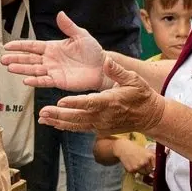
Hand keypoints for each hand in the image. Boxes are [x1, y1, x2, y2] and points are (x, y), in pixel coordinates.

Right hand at [1, 10, 105, 89]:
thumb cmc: (93, 51)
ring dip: (22, 69)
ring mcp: (53, 71)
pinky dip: (35, 81)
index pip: (32, 46)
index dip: (20, 46)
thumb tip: (60, 13)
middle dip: (15, 58)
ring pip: (33, 70)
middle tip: (3, 59)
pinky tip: (26, 80)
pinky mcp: (59, 81)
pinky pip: (45, 81)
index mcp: (53, 47)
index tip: (7, 46)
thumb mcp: (81, 35)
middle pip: (29, 59)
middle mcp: (50, 59)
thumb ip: (69, 26)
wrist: (102, 67)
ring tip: (10, 68)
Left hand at [39, 57, 165, 137]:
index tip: (60, 101)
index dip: (74, 103)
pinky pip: (80, 128)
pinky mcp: (100, 129)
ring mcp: (101, 125)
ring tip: (42, 119)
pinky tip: (54, 123)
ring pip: (76, 125)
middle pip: (78, 117)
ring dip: (58, 122)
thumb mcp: (133, 79)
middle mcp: (104, 116)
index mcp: (111, 102)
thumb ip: (117, 71)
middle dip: (59, 115)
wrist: (149, 117)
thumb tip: (106, 61)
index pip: (90, 103)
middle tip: (43, 112)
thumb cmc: (141, 95)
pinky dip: (67, 126)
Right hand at [115, 138, 156, 176]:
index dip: (153, 168)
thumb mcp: (146, 151)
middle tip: (143, 165)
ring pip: (143, 173)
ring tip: (137, 163)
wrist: (123, 148)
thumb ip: (152, 158)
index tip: (152, 168)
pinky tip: (131, 163)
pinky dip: (134, 170)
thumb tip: (157, 166)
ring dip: (141, 170)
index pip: (155, 167)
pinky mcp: (132, 170)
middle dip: (147, 170)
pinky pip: (135, 173)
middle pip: (149, 171)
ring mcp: (138, 167)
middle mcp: (145, 162)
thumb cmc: (135, 148)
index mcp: (150, 156)